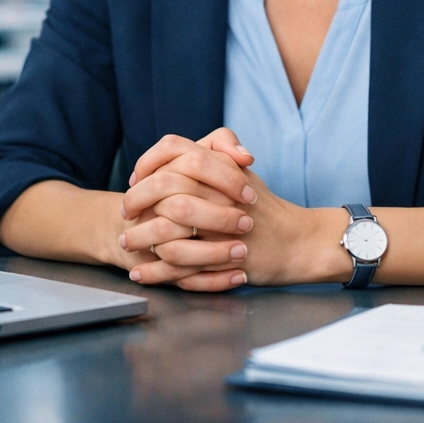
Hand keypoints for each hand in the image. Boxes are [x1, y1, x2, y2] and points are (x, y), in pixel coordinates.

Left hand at [119, 129, 350, 290]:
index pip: (173, 150)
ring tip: (127, 244)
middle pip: (162, 189)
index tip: (135, 180)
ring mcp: (219, 226)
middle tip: (124, 214)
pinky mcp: (221, 258)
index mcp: (221, 166)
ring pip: (166, 230)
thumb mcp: (242, 173)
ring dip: (140, 239)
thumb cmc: (266, 209)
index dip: (148, 163)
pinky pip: (178, 265)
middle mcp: (219, 191)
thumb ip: (214, 155)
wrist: (299, 242)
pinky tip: (141, 273)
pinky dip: (155, 271)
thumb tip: (171, 155)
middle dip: (135, 202)